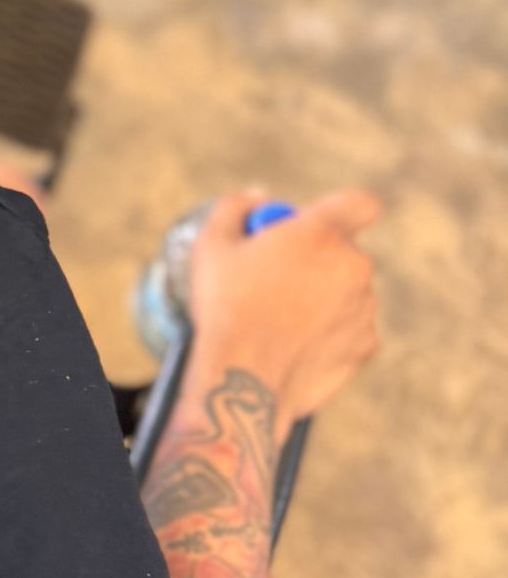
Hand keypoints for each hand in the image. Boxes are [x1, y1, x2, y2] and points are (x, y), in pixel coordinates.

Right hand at [189, 189, 381, 438]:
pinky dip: (329, 331)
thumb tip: (258, 198)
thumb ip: (237, 207)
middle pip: (344, 252)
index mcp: (321, 234)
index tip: (316, 224)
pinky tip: (293, 343)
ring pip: (348, 291)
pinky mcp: (366, 346)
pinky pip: (351, 327)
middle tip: (275, 278)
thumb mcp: (213, 244)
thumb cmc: (226, 306)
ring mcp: (364, 309)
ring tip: (277, 318)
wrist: (244, 379)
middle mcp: (353, 267)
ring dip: (322, 296)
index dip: (341, 210)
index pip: (360, 204)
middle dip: (316, 260)